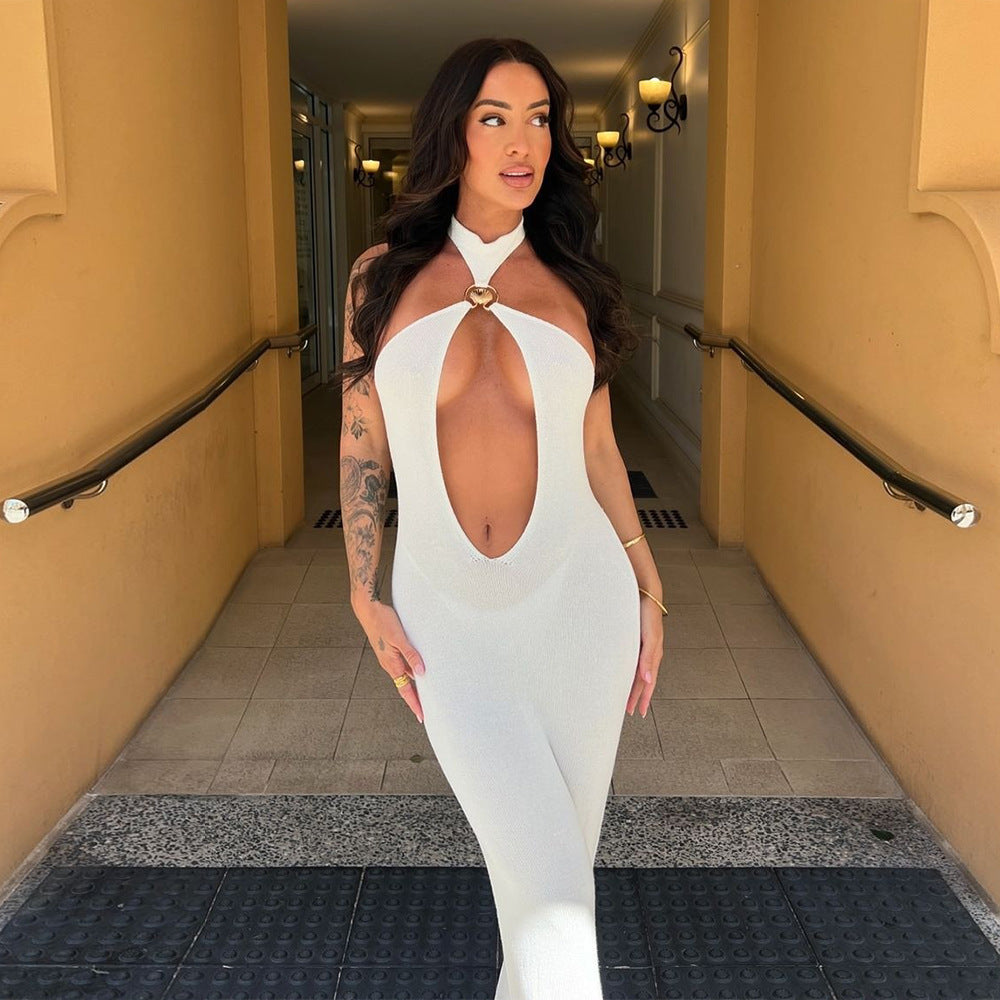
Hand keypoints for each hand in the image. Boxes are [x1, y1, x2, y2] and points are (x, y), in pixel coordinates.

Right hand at [354, 599, 426, 722]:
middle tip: (425, 710)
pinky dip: (411, 670)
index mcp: (391, 664)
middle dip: (415, 699)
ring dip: (414, 685)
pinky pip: (403, 665)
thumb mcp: (399, 638)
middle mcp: (390, 664)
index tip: (421, 716)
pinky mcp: (389, 650)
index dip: (414, 704)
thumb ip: (411, 655)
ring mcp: (389, 658)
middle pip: (405, 686)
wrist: (368, 610)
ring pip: (404, 676)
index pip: (405, 690)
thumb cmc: (382, 621)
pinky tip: (418, 669)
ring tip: (426, 693)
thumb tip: (421, 672)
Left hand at [625, 596, 663, 718]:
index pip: (646, 683)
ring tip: (625, 697)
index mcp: (652, 656)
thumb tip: (646, 679)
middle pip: (641, 681)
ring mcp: (641, 647)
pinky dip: (628, 671)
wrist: (645, 594)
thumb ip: (648, 658)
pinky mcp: (634, 640)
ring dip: (631, 685)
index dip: (641, 698)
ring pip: (636, 672)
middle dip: (635, 696)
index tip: (636, 712)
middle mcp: (647, 654)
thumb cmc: (648, 614)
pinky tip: (622, 673)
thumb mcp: (651, 637)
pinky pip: (631, 661)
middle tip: (628, 711)